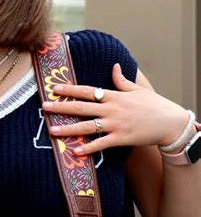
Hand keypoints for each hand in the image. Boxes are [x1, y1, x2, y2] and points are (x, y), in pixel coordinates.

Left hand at [42, 64, 189, 154]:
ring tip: (52, 130)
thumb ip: (122, 80)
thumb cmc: (154, 105)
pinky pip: (101, 144)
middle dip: (61, 107)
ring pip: (87, 126)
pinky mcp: (121, 138)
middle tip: (44, 107)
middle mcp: (111, 109)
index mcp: (113, 96)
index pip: (87, 90)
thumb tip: (114, 66)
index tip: (54, 88)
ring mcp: (116, 124)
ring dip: (68, 129)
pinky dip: (89, 147)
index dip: (69, 89)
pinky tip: (75, 150)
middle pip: (82, 107)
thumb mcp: (138, 89)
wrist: (171, 123)